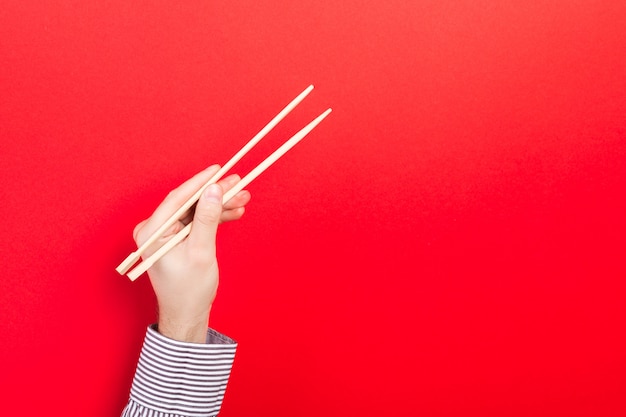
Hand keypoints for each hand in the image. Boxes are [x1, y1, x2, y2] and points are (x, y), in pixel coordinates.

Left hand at [132, 165, 250, 342]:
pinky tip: (234, 212)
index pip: (177, 199)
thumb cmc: (189, 290)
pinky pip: (197, 221)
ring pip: (196, 211)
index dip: (200, 183)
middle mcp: (154, 230)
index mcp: (151, 232)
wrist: (187, 314)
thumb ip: (206, 218)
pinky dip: (215, 217)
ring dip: (219, 205)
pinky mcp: (176, 238)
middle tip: (239, 184)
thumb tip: (213, 190)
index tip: (219, 170)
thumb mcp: (201, 252)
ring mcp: (165, 234)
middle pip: (189, 203)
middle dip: (215, 195)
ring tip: (243, 198)